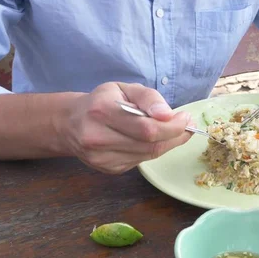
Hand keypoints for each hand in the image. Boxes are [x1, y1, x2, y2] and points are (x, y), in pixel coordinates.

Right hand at [58, 82, 192, 173]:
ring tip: (174, 131)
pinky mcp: (107, 169)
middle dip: (175, 135)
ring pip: (148, 155)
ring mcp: (101, 158)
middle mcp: (97, 137)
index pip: (147, 128)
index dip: (173, 126)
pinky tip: (153, 140)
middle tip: (186, 125)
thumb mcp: (125, 88)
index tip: (186, 118)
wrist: (72, 123)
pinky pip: (141, 161)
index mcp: (101, 111)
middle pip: (150, 144)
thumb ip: (148, 97)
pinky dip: (153, 150)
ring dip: (168, 144)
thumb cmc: (104, 101)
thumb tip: (168, 114)